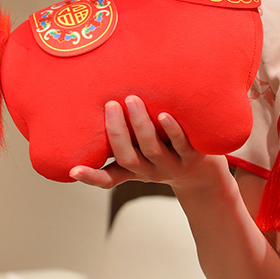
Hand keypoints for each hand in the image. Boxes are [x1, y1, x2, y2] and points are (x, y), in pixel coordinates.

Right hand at [69, 96, 221, 191]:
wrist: (206, 175)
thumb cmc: (168, 154)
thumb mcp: (145, 152)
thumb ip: (128, 137)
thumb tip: (103, 101)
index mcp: (135, 170)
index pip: (109, 177)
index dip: (91, 176)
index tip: (73, 170)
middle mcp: (151, 171)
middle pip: (128, 157)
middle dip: (117, 132)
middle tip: (110, 104)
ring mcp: (172, 165)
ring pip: (152, 150)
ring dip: (141, 125)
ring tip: (133, 100)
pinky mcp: (194, 158)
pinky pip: (181, 144)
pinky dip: (171, 130)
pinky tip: (164, 115)